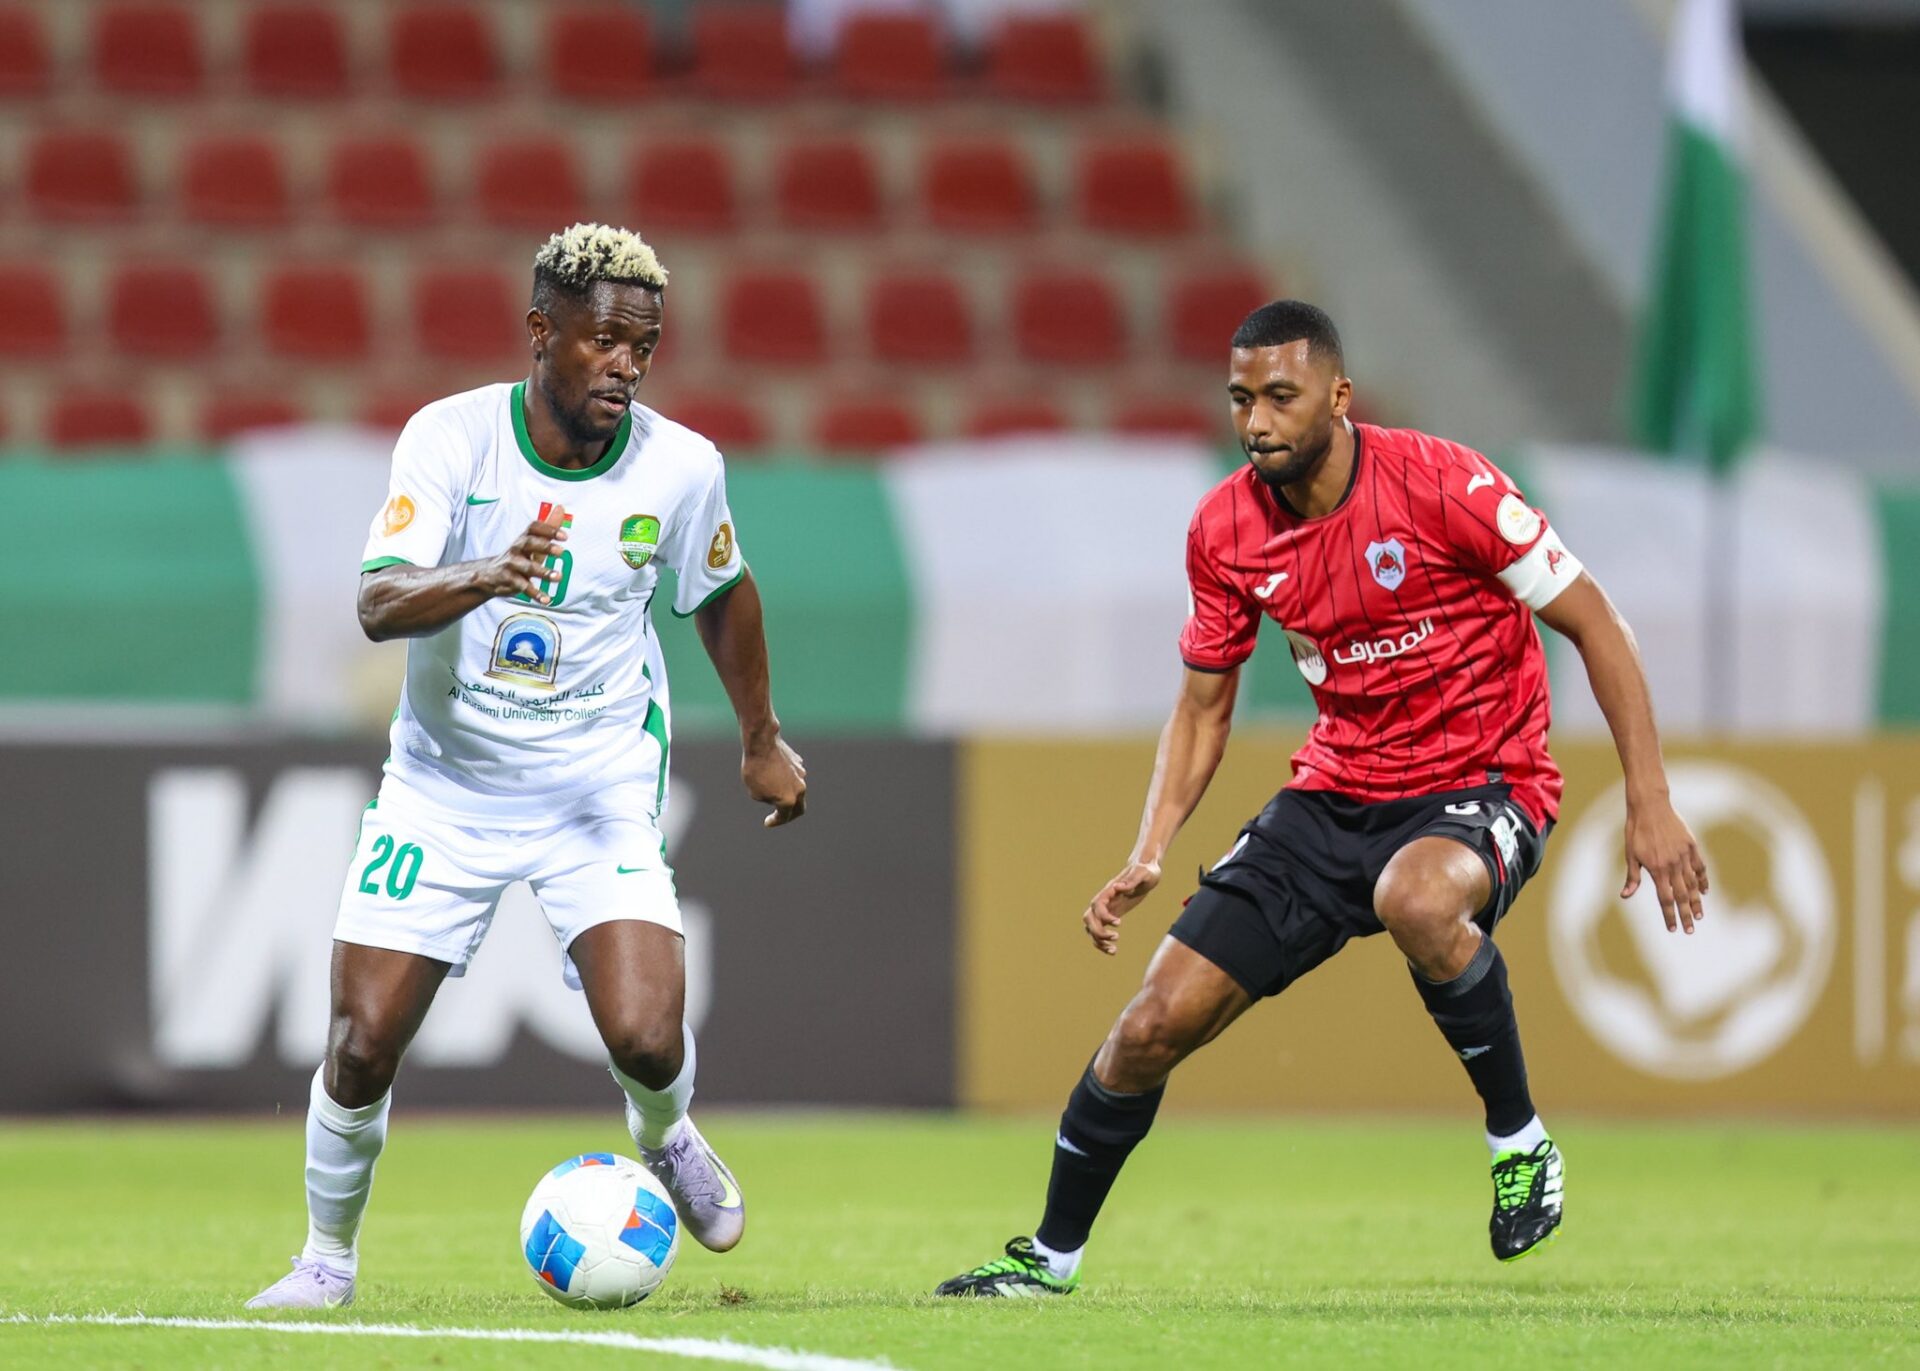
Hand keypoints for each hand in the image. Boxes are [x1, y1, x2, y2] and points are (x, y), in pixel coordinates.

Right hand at [480, 504, 568, 603]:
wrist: (488, 575)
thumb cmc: (517, 557)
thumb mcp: (531, 543)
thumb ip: (548, 528)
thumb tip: (560, 509)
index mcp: (524, 538)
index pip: (534, 528)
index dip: (548, 530)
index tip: (564, 536)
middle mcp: (516, 549)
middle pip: (529, 543)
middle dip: (545, 546)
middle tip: (561, 551)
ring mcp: (511, 564)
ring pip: (527, 567)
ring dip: (543, 572)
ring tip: (558, 577)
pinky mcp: (508, 580)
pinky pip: (523, 587)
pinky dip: (535, 593)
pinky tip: (546, 599)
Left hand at [743, 734, 805, 827]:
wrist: (761, 744)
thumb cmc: (755, 770)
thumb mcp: (756, 793)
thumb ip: (769, 799)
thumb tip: (776, 795)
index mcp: (789, 800)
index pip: (784, 817)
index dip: (775, 821)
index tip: (767, 822)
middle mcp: (799, 789)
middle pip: (800, 808)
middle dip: (790, 814)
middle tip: (781, 814)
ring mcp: (801, 775)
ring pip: (797, 789)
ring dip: (788, 793)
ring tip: (772, 789)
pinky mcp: (798, 762)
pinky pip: (794, 775)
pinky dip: (786, 779)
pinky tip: (774, 774)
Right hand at [1083, 860, 1161, 955]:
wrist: (1147, 871)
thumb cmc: (1147, 871)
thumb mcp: (1144, 873)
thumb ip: (1132, 879)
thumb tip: (1119, 887)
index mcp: (1109, 890)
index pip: (1097, 905)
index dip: (1104, 916)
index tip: (1119, 923)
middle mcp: (1104, 900)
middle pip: (1089, 918)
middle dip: (1098, 931)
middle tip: (1115, 937)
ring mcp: (1106, 909)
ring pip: (1091, 927)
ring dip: (1098, 940)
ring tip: (1113, 950)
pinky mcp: (1112, 915)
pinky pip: (1100, 931)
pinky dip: (1103, 942)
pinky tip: (1113, 950)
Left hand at [1622, 793, 1708, 933]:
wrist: (1650, 806)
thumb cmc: (1636, 830)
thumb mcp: (1630, 854)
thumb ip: (1632, 877)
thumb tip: (1626, 896)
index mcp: (1657, 869)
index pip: (1665, 899)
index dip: (1669, 915)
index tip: (1672, 929)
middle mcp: (1673, 865)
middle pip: (1682, 896)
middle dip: (1686, 915)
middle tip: (1690, 931)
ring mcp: (1684, 856)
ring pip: (1693, 884)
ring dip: (1697, 902)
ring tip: (1699, 917)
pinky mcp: (1691, 846)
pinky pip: (1700, 867)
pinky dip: (1703, 880)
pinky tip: (1704, 891)